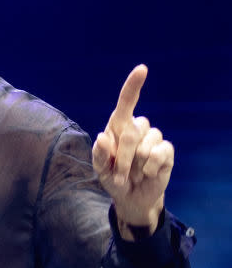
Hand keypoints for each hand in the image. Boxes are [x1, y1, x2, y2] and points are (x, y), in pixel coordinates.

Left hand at [92, 65, 173, 238]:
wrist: (131, 197)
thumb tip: (103, 137)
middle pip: (132, 131)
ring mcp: (153, 139)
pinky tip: (148, 173)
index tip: (142, 70)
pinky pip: (159, 154)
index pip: (126, 103)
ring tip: (134, 174)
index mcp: (118, 127)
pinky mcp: (166, 151)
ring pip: (146, 145)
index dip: (133, 86)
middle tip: (119, 175)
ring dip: (136, 165)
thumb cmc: (113, 178)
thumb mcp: (101, 170)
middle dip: (123, 158)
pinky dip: (150, 168)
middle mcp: (137, 128)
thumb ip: (100, 155)